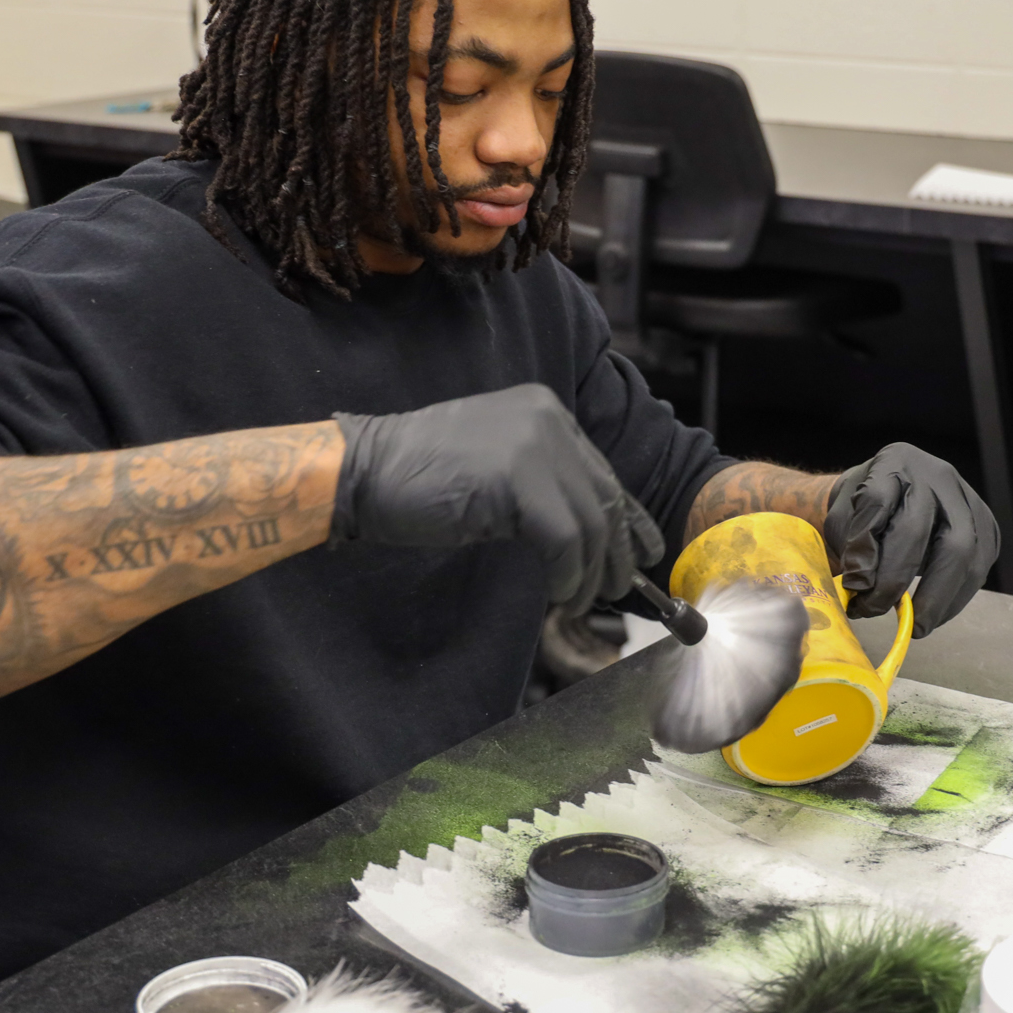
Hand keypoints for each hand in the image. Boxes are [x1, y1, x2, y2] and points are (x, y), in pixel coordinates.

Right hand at [332, 384, 662, 614]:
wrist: (364, 469)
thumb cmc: (418, 477)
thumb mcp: (494, 468)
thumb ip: (541, 484)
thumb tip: (587, 535)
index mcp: (544, 411)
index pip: (602, 471)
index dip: (631, 517)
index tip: (647, 552)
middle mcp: (547, 418)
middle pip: (604, 496)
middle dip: (617, 552)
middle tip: (618, 590)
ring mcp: (534, 443)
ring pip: (589, 522)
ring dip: (589, 572)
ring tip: (578, 601)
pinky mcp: (518, 476)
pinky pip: (564, 538)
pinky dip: (567, 573)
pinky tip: (557, 591)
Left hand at [822, 443, 998, 628]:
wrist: (894, 496)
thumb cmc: (864, 512)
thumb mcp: (844, 520)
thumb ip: (851, 549)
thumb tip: (863, 589)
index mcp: (894, 462)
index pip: (877, 501)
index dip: (864, 547)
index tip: (852, 585)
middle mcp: (935, 475)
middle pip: (921, 528)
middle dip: (897, 579)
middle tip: (876, 611)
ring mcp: (967, 499)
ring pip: (962, 550)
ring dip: (936, 598)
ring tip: (912, 625)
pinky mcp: (986, 526)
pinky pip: (979, 566)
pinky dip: (955, 598)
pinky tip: (933, 613)